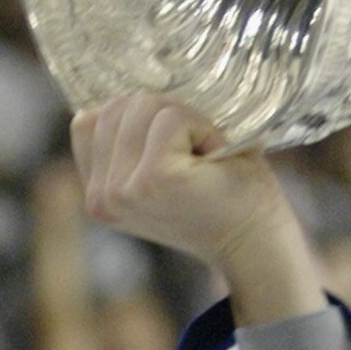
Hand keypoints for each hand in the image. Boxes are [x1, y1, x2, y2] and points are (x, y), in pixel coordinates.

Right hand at [71, 93, 326, 326]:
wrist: (261, 244)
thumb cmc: (222, 199)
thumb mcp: (155, 169)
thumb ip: (122, 144)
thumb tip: (89, 110)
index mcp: (97, 194)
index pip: (90, 120)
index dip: (142, 125)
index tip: (176, 161)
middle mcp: (101, 198)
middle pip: (115, 107)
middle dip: (163, 119)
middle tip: (198, 162)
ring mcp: (122, 191)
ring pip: (141, 105)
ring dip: (186, 122)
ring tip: (207, 162)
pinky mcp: (152, 180)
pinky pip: (171, 117)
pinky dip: (203, 128)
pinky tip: (216, 161)